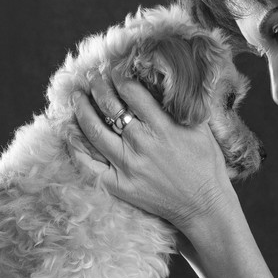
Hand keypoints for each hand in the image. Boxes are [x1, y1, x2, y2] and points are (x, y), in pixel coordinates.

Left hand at [72, 70, 237, 236]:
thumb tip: (168, 81)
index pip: (131, 92)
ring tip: (77, 97)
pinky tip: (71, 133)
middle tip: (92, 77)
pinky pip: (89, 165)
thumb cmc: (206, 164)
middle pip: (110, 106)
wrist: (204, 205)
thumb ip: (183, 106)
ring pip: (94, 131)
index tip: (114, 72)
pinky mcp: (119, 186)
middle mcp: (142, 144)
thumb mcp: (201, 129)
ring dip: (82, 109)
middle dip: (97, 87)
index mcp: (163, 127)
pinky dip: (77, 148)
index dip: (119, 77)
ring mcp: (128, 166)